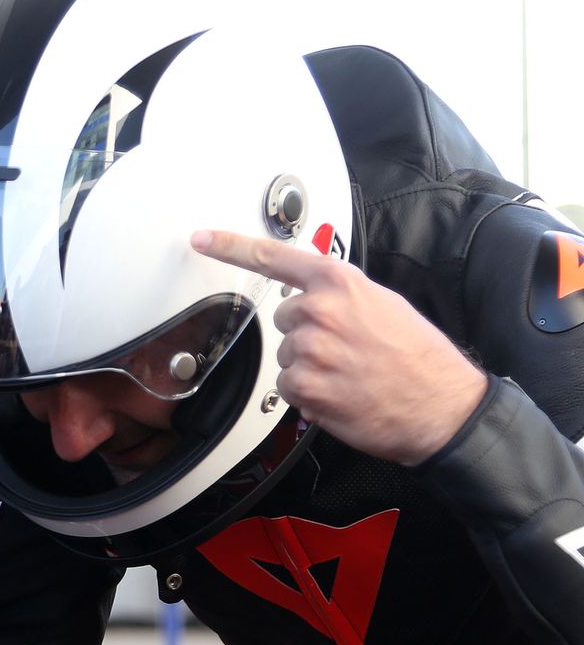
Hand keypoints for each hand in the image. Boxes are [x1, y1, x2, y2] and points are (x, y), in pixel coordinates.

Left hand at [191, 229, 487, 464]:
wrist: (442, 406)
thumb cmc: (418, 358)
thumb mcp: (383, 304)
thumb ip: (340, 294)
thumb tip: (310, 293)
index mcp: (340, 283)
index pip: (274, 258)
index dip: (231, 246)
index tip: (202, 239)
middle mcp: (320, 311)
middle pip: (283, 318)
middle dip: (307, 334)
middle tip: (347, 349)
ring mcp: (310, 349)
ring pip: (286, 356)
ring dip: (309, 367)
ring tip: (349, 373)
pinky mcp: (304, 386)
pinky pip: (287, 387)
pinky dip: (308, 395)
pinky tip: (341, 393)